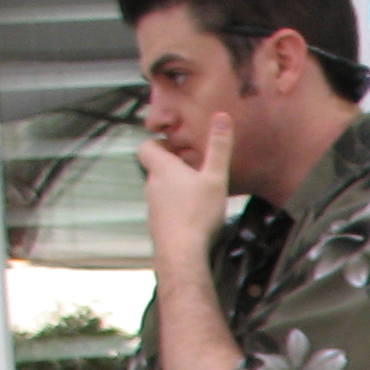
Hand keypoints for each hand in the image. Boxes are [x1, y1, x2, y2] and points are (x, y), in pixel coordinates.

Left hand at [137, 115, 234, 263]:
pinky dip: (178, 209)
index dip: (159, 143)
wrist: (181, 252)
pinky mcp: (158, 224)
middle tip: (196, 169)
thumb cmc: (197, 214)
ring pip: (162, 190)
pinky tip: (196, 217)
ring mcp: (153, 206)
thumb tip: (222, 117)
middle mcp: (153, 184)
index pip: (148, 146)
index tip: (178, 147)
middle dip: (174, 167)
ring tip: (200, 194)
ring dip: (177, 189)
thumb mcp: (215, 177)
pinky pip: (166, 210)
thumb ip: (218, 148)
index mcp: (163, 168)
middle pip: (157, 169)